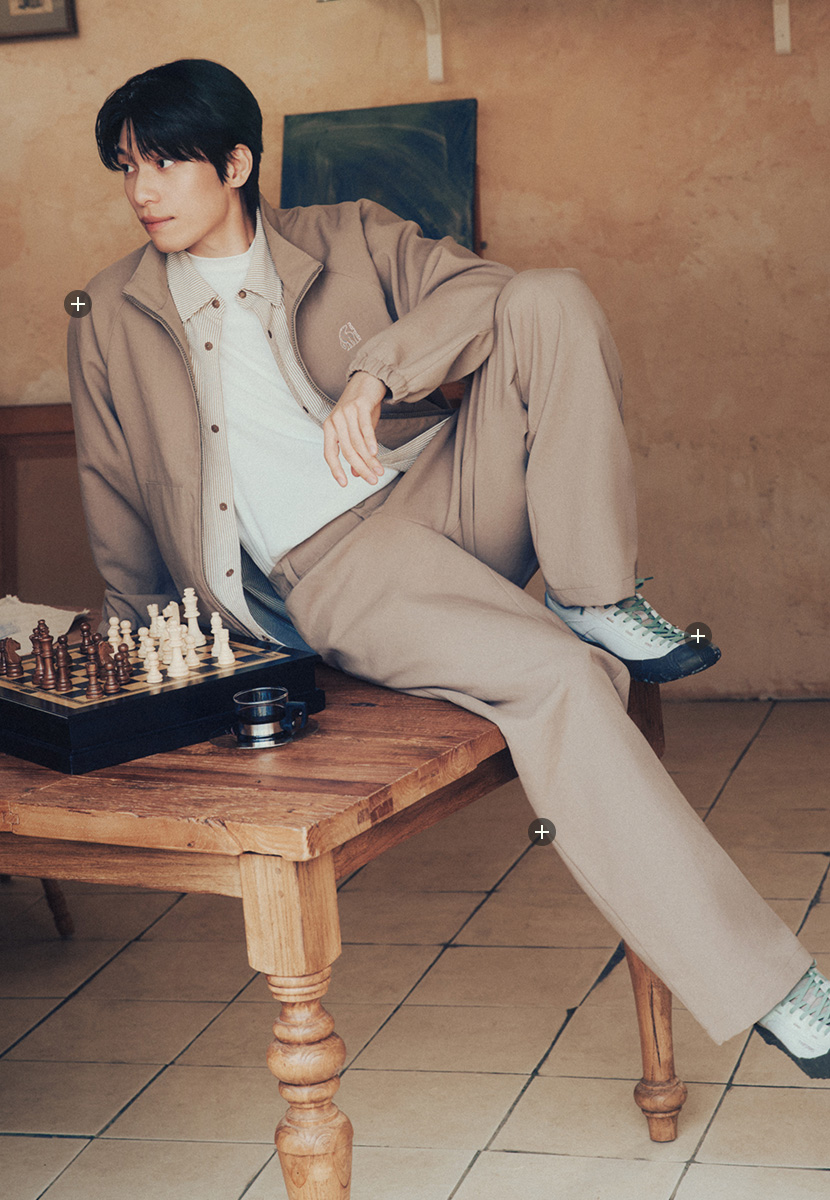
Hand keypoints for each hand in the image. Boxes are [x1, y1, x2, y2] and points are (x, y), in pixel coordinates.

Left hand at [323, 371, 386, 486]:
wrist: (366, 380)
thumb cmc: (360, 407)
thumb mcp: (355, 430)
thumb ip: (355, 451)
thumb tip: (357, 473)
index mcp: (329, 428)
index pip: (329, 454)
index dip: (336, 470)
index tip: (344, 484)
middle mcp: (335, 420)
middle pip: (347, 451)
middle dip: (361, 468)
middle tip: (372, 480)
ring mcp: (346, 412)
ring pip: (357, 442)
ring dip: (370, 459)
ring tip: (379, 471)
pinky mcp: (359, 405)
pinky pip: (365, 428)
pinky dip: (370, 442)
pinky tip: (376, 453)